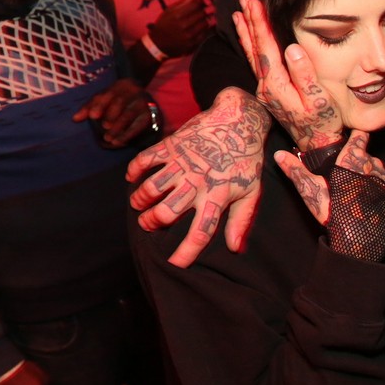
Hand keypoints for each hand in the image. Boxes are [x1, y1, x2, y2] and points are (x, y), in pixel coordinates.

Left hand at [73, 78, 153, 146]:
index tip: (92, 117)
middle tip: (103, 128)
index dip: (99, 104)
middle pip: (120, 101)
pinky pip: (139, 125)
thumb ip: (91, 107)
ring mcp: (144, 102)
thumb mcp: (106, 99)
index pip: (108, 93)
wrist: (146, 101)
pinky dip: (128, 134)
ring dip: (118, 127)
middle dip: (111, 115)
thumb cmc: (120, 100)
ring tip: (108, 138)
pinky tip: (120, 142)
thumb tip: (75, 119)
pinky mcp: (151, 114)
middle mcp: (134, 90)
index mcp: (122, 84)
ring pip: (129, 113)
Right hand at [127, 87, 269, 267]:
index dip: (186, 252)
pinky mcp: (171, 146)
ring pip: (151, 188)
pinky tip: (132, 179)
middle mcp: (197, 182)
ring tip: (139, 205)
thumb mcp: (252, 191)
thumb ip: (241, 221)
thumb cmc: (246, 160)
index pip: (201, 232)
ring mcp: (182, 163)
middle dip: (152, 223)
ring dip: (140, 200)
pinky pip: (144, 160)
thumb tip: (234, 248)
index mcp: (217, 196)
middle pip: (167, 212)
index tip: (174, 265)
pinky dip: (134, 171)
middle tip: (148, 224)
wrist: (238, 119)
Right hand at [148, 0, 210, 57]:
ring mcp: (188, 36)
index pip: (195, 4)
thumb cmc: (163, 25)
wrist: (158, 44)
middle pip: (202, 13)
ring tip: (199, 19)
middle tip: (200, 10)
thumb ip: (182, 2)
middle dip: (202, 10)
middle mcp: (183, 25)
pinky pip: (204, 33)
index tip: (200, 1)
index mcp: (176, 15)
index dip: (200, 1)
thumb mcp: (168, 11)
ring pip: (205, 23)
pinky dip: (204, 29)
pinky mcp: (192, 44)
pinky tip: (199, 28)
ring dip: (204, 20)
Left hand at [233, 0, 342, 150]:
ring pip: (253, 57)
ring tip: (238, 16)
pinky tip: (251, 42)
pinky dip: (252, 49)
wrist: (317, 144)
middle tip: (243, 1)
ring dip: (247, 34)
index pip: (266, 49)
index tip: (254, 4)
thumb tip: (292, 49)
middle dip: (250, 24)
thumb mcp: (319, 99)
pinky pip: (257, 65)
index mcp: (276, 86)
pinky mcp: (270, 93)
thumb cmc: (323, 122)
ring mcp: (266, 91)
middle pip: (255, 50)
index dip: (260, 25)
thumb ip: (305, 74)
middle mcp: (266, 87)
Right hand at [275, 129, 384, 224]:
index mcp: (352, 158)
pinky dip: (382, 185)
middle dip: (360, 160)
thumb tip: (278, 154)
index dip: (355, 137)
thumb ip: (296, 171)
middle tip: (348, 173)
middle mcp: (372, 163)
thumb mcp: (310, 190)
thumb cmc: (334, 212)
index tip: (351, 140)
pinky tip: (372, 196)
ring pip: (379, 167)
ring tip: (360, 188)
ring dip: (372, 173)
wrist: (360, 238)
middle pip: (368, 154)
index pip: (359, 135)